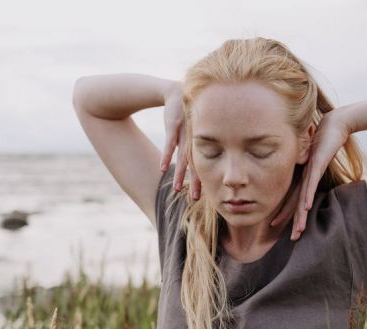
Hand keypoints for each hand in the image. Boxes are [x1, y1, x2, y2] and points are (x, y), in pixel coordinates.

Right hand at [161, 81, 200, 199]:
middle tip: (197, 198)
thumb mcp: (194, 128)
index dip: (204, 179)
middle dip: (196, 181)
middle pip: (196, 164)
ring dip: (179, 173)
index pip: (205, 163)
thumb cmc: (187, 113)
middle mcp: (195, 138)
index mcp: (202, 140)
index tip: (204, 195)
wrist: (177, 91)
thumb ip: (197, 145)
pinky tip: (162, 168)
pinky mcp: (173, 125)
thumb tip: (197, 164)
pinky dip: (166, 156)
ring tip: (177, 189)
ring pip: (182, 157)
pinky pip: (169, 143)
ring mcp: (184, 132)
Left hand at [271, 109, 352, 239]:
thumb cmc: (327, 140)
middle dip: (291, 220)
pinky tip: (306, 208)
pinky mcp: (317, 163)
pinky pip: (312, 183)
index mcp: (302, 176)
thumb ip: (315, 171)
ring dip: (300, 215)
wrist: (335, 123)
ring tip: (297, 230)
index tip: (276, 226)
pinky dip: (308, 196)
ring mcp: (309, 170)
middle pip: (295, 202)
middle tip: (290, 238)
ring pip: (302, 196)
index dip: (286, 214)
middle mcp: (303, 174)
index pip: (293, 199)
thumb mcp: (319, 159)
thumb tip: (313, 183)